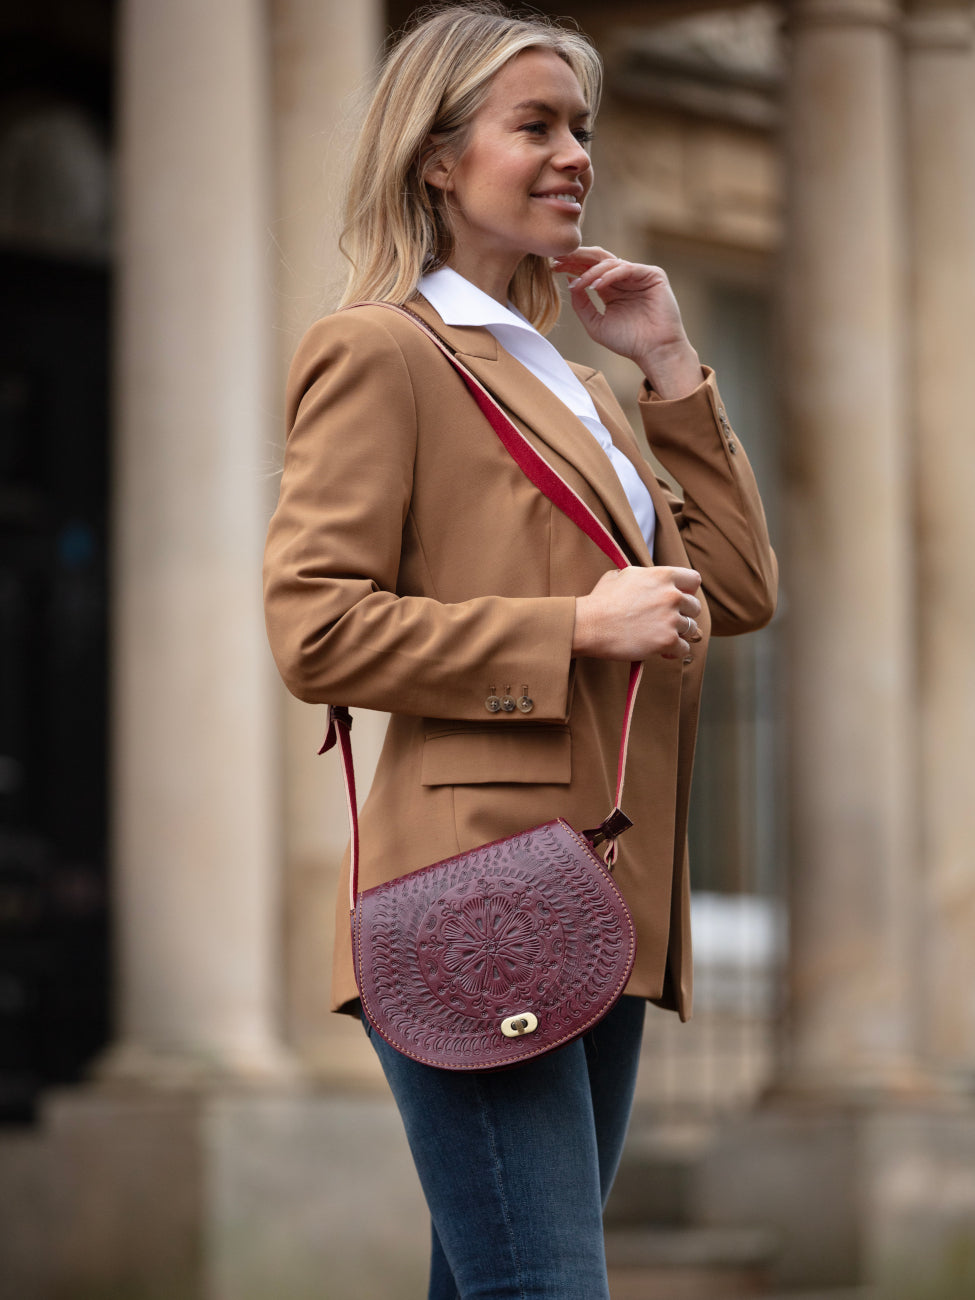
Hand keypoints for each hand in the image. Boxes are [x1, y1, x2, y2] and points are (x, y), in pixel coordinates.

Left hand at [551, 247, 702, 398]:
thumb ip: (582, 305)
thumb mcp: (596, 324)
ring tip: (578, 283)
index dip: (571, 266)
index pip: (589, 270)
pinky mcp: (653, 275)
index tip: (552, 266)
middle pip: (598, 259)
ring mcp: (638, 275)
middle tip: (559, 259)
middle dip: (577, 258)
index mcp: (611, 288)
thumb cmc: (628, 342)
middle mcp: (624, 279)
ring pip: (610, 262)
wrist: (655, 352)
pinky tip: (597, 285)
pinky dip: (610, 274)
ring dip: (591, 271)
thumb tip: (569, 282)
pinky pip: (627, 268)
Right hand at [572, 566, 702, 661]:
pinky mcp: (667, 641)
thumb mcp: (621, 575)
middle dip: (683, 614)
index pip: (693, 580)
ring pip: (691, 628)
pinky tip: (661, 650)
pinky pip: (684, 648)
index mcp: (662, 575)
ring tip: (661, 635)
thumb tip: (649, 579)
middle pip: (694, 607)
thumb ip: (644, 576)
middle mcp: (671, 595)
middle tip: (666, 621)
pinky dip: (674, 651)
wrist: (588, 625)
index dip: (687, 590)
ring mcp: (671, 619)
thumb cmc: (601, 600)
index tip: (678, 599)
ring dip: (679, 633)